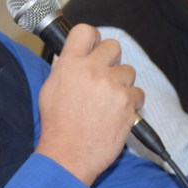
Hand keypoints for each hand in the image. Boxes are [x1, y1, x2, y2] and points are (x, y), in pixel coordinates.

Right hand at [35, 24, 143, 184]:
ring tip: (108, 102)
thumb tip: (70, 54)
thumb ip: (63, 68)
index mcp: (70, 64)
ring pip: (128, 71)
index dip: (93, 38)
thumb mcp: (50, 90)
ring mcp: (111, 86)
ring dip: (122, 84)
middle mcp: (91, 70)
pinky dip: (131, 103)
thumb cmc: (57, 126)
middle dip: (111, 61)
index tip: (94, 47)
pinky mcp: (127, 103)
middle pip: (113, 46)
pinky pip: (138, 93)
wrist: (69, 156)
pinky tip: (117, 114)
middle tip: (103, 79)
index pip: (86, 31)